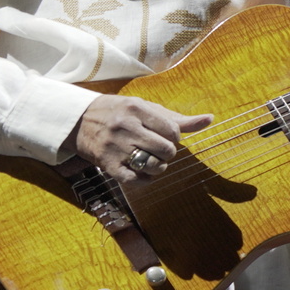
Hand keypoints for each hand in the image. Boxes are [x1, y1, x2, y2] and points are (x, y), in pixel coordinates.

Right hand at [66, 95, 212, 184]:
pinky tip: (140, 171)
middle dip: (168, 152)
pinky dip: (145, 180)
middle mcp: (126, 126)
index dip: (175, 137)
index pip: (172, 130)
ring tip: (151, 159)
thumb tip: (210, 119)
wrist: (79, 121)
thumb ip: (178, 118)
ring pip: (154, 166)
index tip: (166, 136)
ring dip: (158, 167)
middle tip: (159, 149)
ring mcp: (116, 147)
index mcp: (136, 108)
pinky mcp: (108, 165)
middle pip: (166, 149)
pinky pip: (136, 180)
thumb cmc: (120, 113)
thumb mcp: (145, 109)